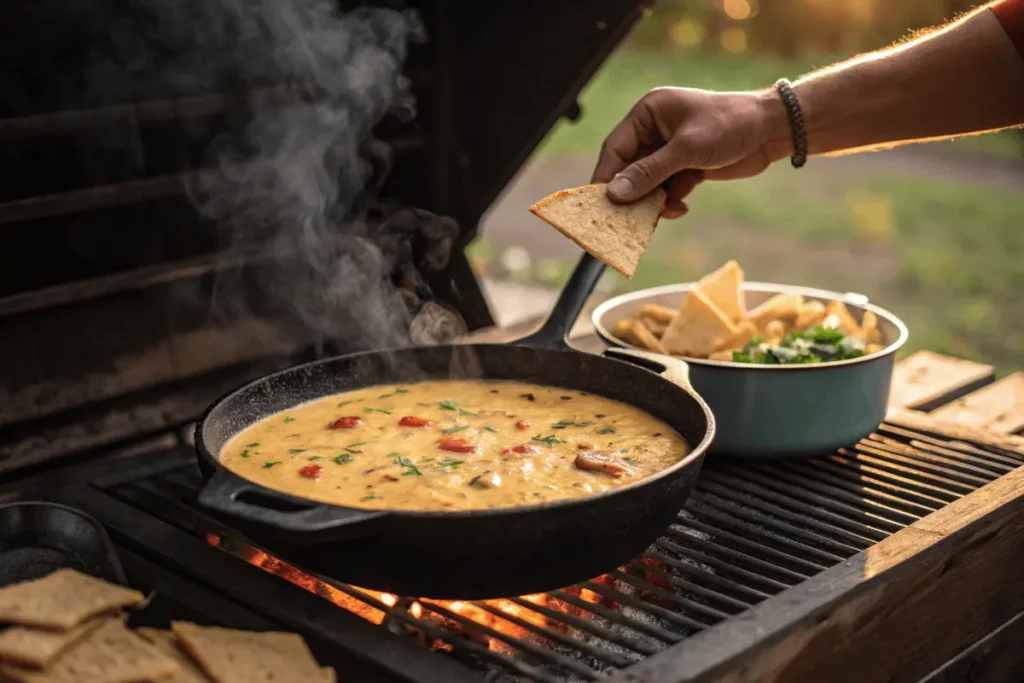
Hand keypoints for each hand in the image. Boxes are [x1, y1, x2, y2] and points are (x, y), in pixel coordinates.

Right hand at [592, 87, 789, 216]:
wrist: (773, 130)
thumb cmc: (730, 124)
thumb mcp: (686, 149)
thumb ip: (649, 173)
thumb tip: (614, 194)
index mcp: (649, 113)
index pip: (615, 147)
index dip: (606, 176)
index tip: (598, 203)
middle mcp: (655, 130)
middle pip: (628, 168)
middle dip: (630, 193)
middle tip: (624, 220)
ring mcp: (670, 149)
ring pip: (647, 183)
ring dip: (652, 201)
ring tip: (659, 215)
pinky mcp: (685, 166)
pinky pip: (666, 189)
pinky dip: (670, 201)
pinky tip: (680, 207)